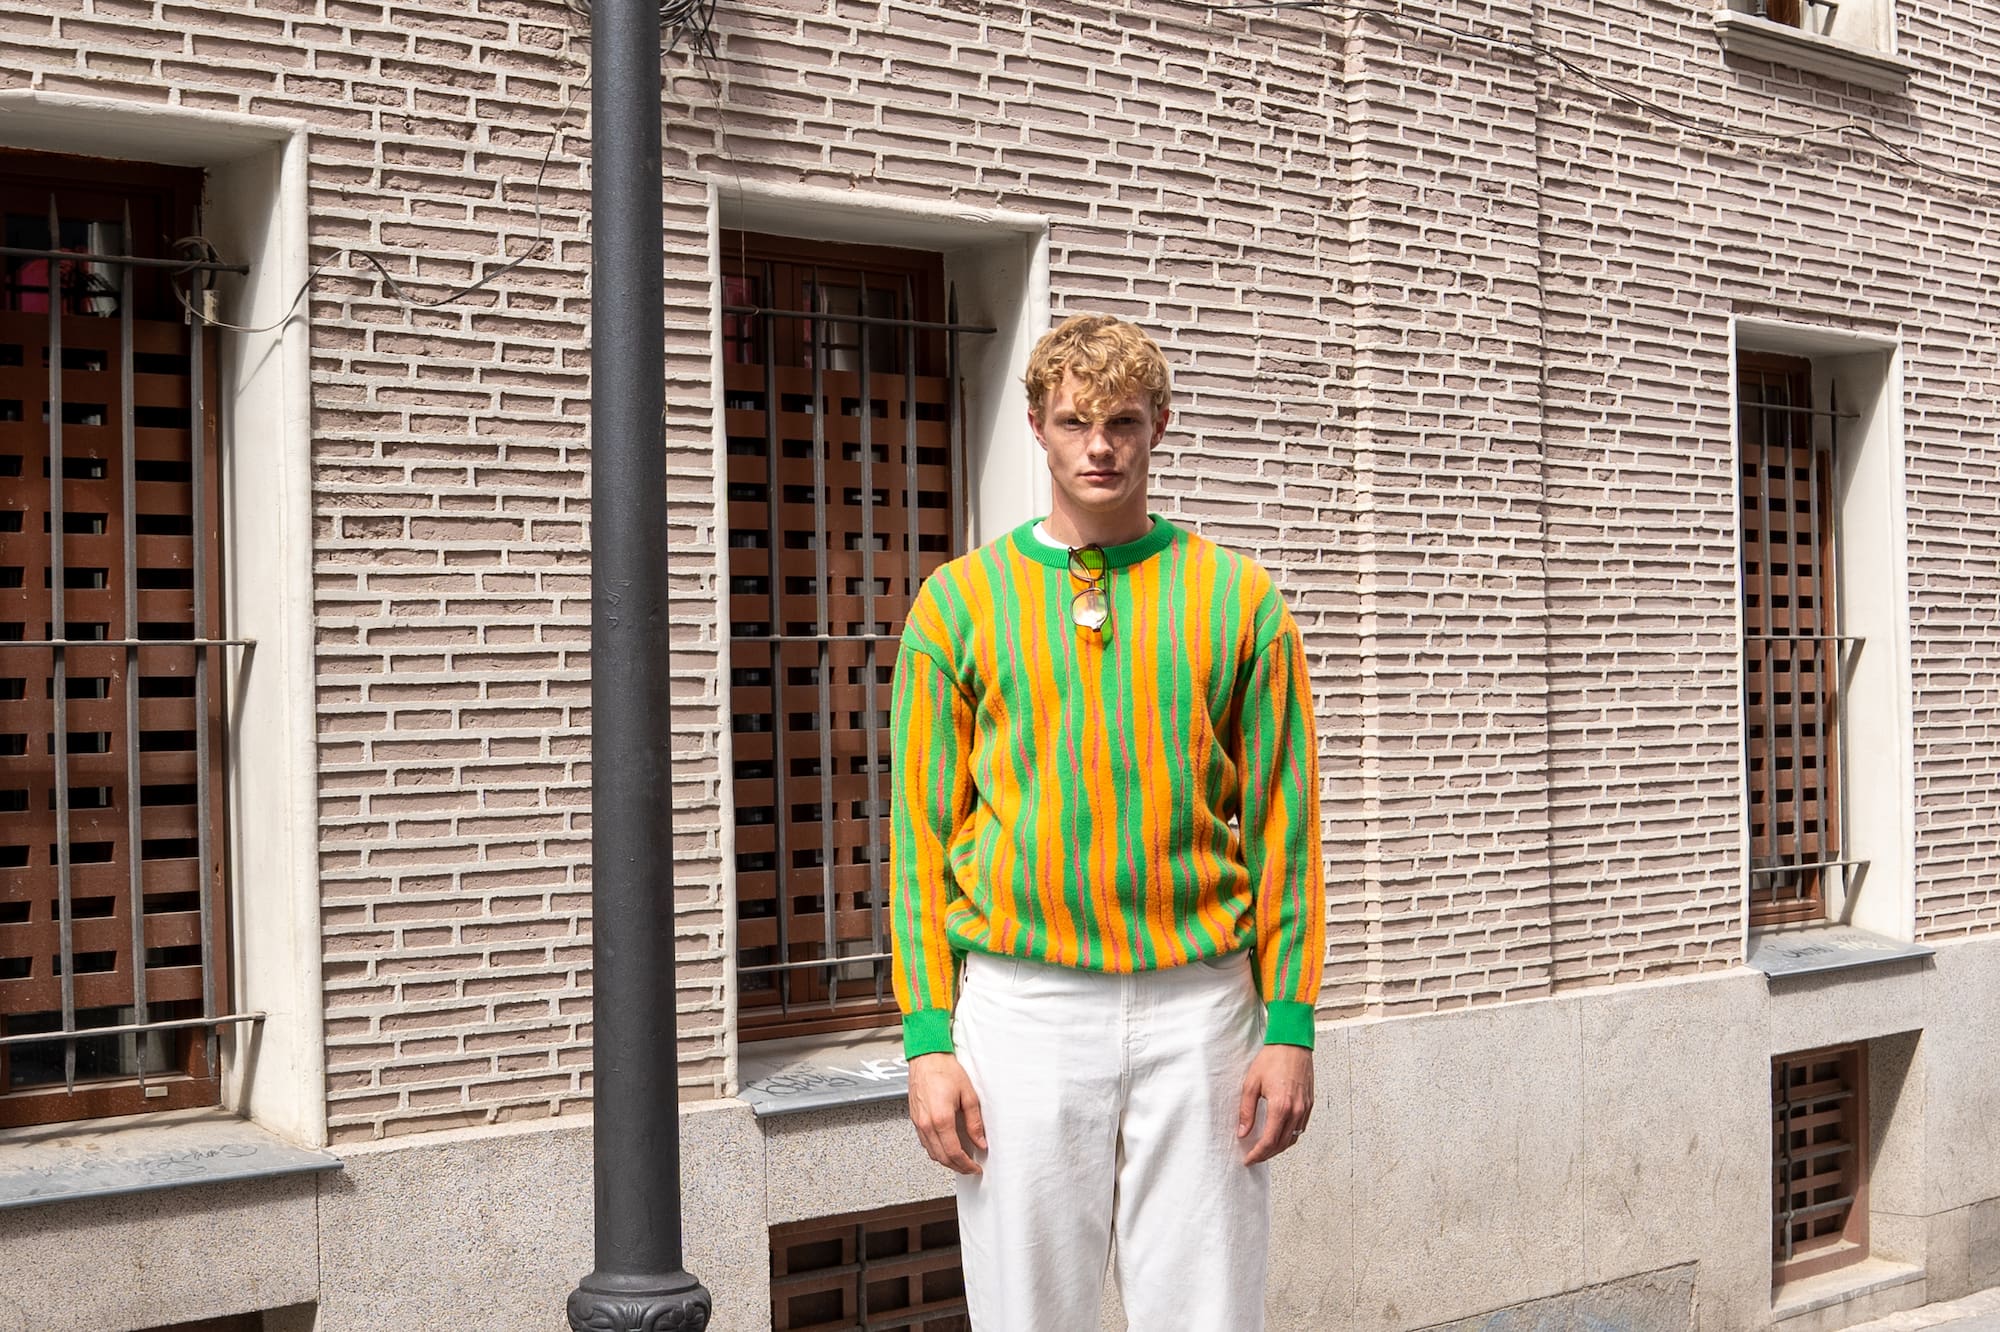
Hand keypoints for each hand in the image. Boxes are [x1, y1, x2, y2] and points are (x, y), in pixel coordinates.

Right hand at [907, 1052, 986, 1174]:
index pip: (954, 1153)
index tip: (975, 1167)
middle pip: (941, 1157)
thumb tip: (980, 1142)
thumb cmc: (945, 1070)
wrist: (926, 1057)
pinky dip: (936, 1150)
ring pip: (931, 1153)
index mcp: (941, 1119)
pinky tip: (946, 1147)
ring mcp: (918, 1122)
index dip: (966, 1164)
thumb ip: (975, 1122)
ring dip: (946, 1161)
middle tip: (970, 1168)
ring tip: (960, 1160)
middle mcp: (926, 1123)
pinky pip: (925, 1142)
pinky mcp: (914, 1119)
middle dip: (957, 1167)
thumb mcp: (969, 1095)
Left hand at [1237, 1044, 1312, 1164]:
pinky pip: (1300, 1128)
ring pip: (1293, 1138)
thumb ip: (1247, 1111)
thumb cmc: (1272, 1059)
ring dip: (1278, 1147)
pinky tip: (1279, 1134)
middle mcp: (1296, 1110)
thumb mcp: (1251, 1084)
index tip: (1248, 1159)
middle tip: (1254, 1157)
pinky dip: (1289, 1136)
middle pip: (1282, 1144)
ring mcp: (1305, 1108)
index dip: (1258, 1154)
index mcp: (1281, 1107)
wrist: (1292, 1044)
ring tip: (1265, 1149)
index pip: (1269, 1141)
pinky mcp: (1310, 1104)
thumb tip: (1243, 1132)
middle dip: (1267, 1154)